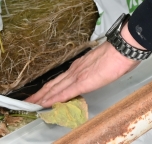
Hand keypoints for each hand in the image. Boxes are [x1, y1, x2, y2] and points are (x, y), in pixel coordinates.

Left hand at [25, 23, 144, 106]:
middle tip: (28, 101)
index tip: (41, 93)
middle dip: (40, 94)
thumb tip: (94, 75)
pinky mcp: (83, 81)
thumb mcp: (102, 63)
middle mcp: (75, 70)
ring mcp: (77, 75)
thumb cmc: (118, 54)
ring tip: (31, 104)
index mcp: (80, 65)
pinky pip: (65, 92)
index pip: (60, 79)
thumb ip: (94, 70)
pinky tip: (45, 103)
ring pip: (55, 88)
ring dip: (42, 97)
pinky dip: (53, 99)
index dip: (49, 88)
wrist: (123, 48)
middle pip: (53, 84)